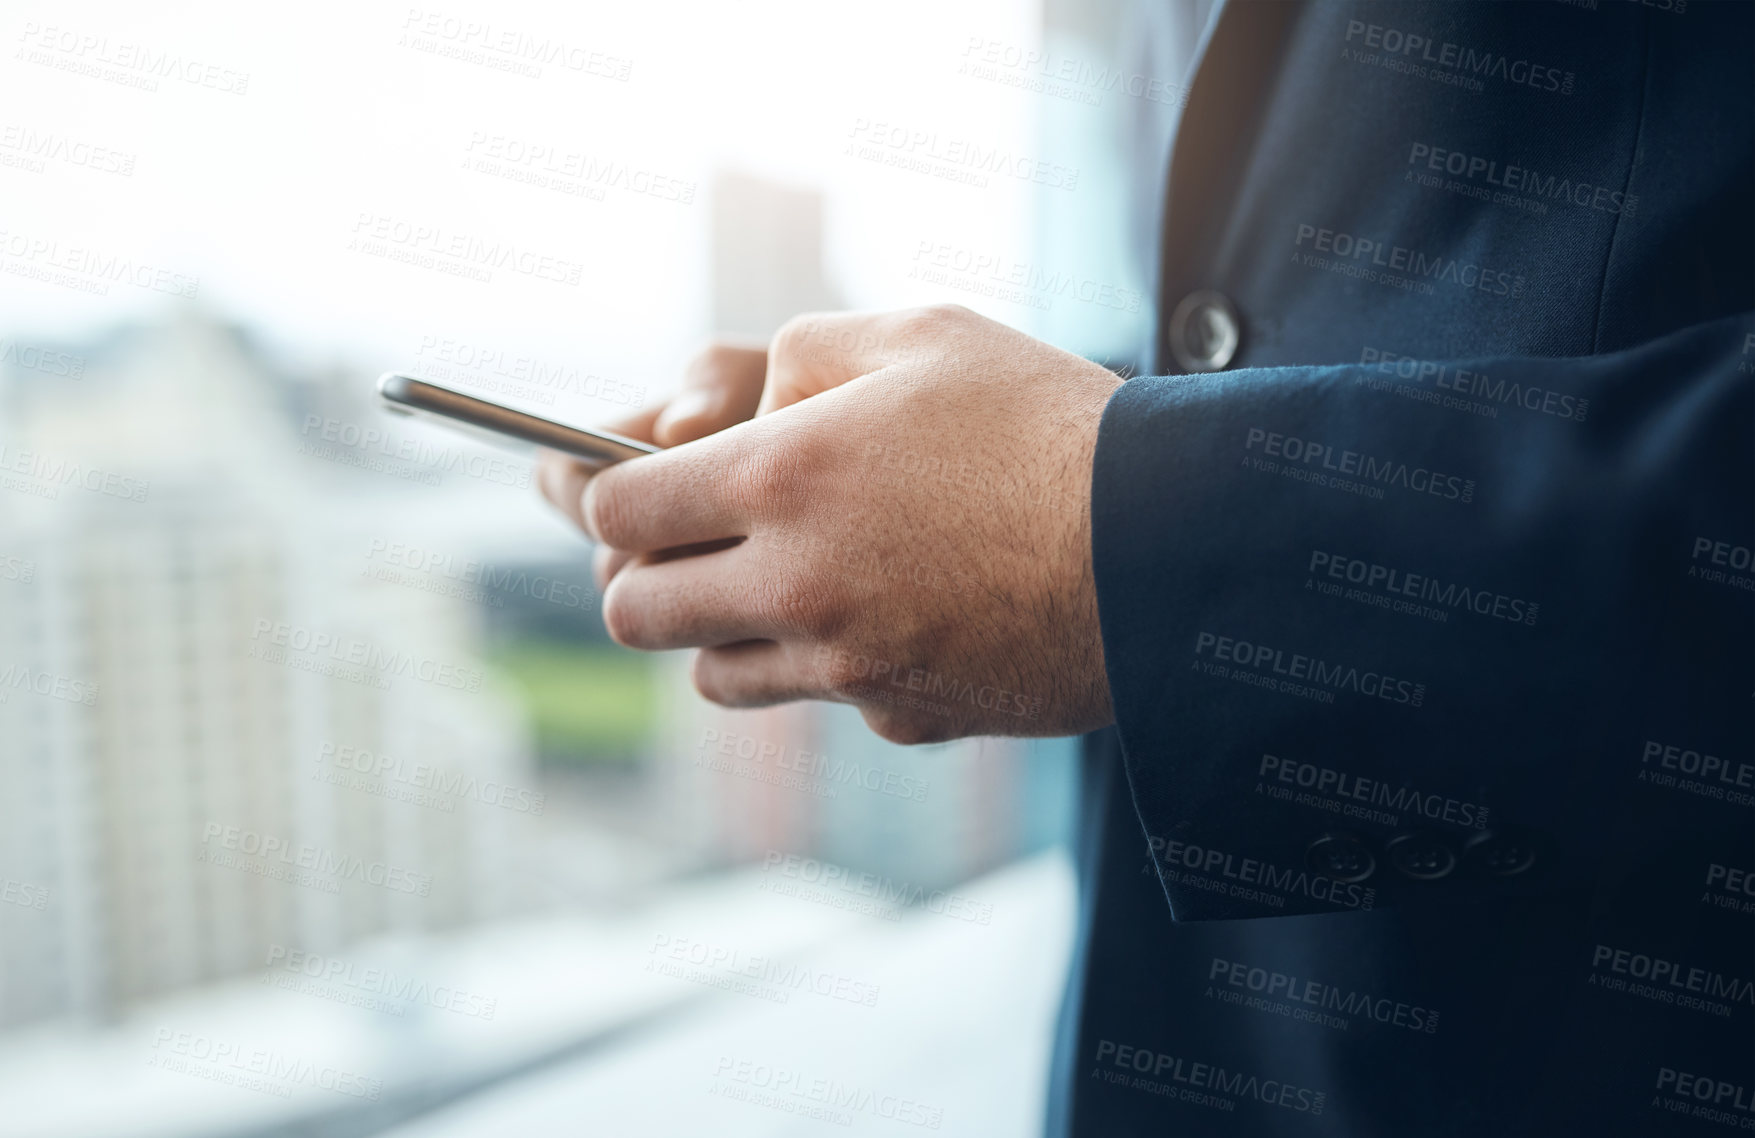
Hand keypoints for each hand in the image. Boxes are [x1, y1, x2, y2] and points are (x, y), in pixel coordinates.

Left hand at [573, 304, 1122, 742]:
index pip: (615, 508)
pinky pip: (826, 700)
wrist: (1173, 546)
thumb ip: (804, 357)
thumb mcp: (922, 335)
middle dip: (641, 574)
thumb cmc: (1050, 423)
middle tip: (687, 544)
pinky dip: (834, 667)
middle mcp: (795, 585)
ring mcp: (848, 665)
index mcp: (782, 477)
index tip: (628, 489)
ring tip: (787, 580)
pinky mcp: (904, 715)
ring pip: (715, 675)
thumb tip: (743, 410)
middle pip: (634, 612)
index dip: (602, 495)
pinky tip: (900, 616)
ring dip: (723, 631)